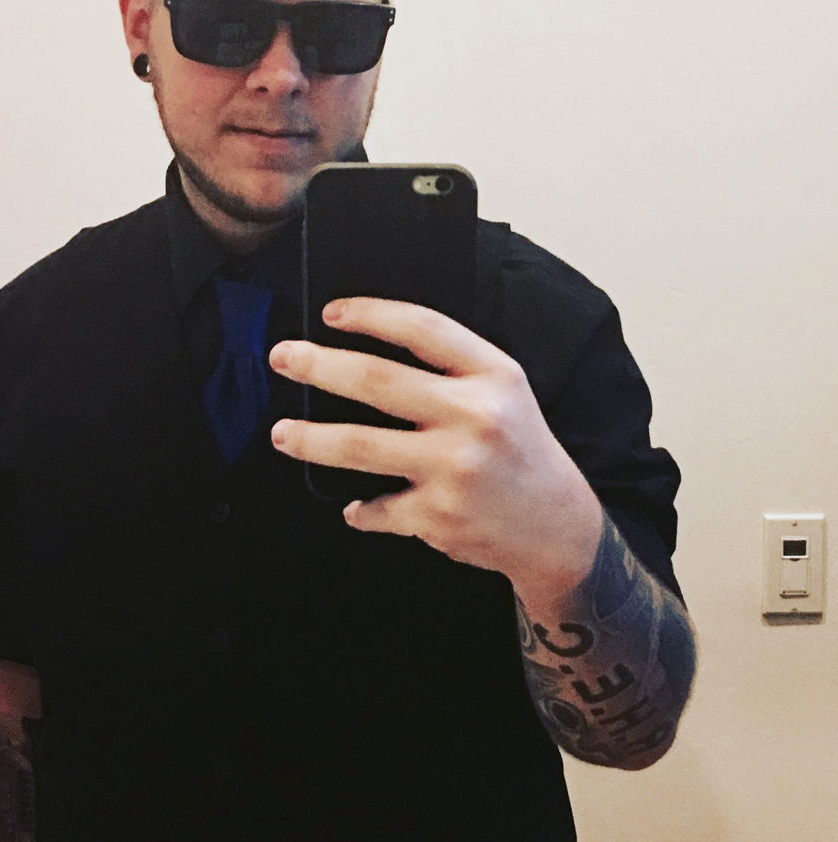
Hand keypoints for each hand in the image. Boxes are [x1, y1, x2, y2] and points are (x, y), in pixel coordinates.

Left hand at [268, 297, 601, 607]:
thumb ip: (453, 369)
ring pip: (358, 445)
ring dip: (310, 439)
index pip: (422, 329)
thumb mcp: (505, 394)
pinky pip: (375, 507)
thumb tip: (365, 349)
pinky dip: (359, 509)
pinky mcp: (438, 515)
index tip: (330, 313)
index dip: (370, 314)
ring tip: (283, 433)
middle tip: (284, 358)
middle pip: (376, 381)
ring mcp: (454, 468)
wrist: (558, 528)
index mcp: (494, 376)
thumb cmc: (520, 452)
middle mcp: (475, 417)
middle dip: (318, 365)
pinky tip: (355, 506)